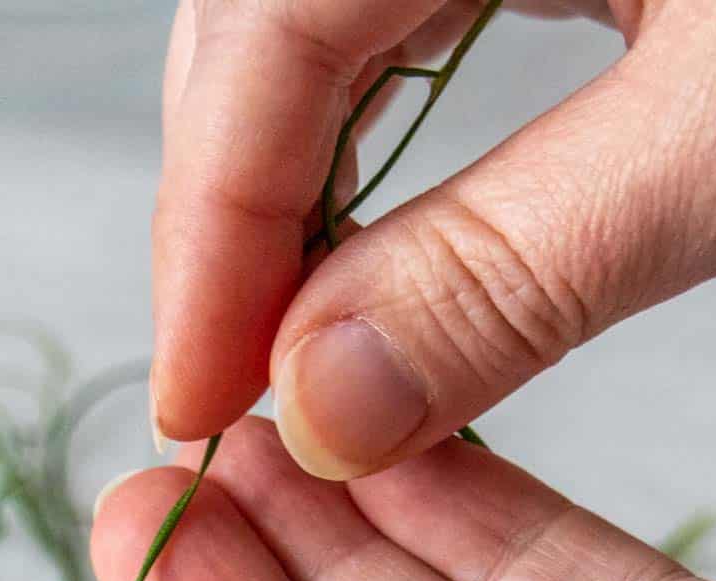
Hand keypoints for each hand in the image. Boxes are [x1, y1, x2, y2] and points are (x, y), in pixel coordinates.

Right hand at [153, 0, 715, 474]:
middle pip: (257, 26)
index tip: (196, 407)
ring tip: (301, 350)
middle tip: (242, 398)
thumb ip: (519, 261)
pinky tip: (380, 242)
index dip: (210, 234)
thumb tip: (323, 405)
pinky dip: (364, 143)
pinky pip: (387, 18)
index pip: (264, 29)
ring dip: (291, 193)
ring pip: (307, 30)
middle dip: (234, 220)